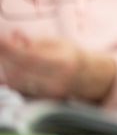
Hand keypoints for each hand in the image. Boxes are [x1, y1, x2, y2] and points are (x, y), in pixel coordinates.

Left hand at [0, 32, 115, 101]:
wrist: (90, 76)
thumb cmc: (71, 55)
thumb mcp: (58, 43)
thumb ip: (35, 40)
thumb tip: (14, 35)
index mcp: (63, 62)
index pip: (29, 57)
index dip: (11, 49)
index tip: (0, 40)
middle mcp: (56, 80)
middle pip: (19, 71)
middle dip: (6, 57)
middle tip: (3, 45)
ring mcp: (49, 93)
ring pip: (16, 82)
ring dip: (7, 67)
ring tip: (8, 55)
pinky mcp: (43, 99)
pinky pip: (19, 88)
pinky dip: (12, 76)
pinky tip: (13, 66)